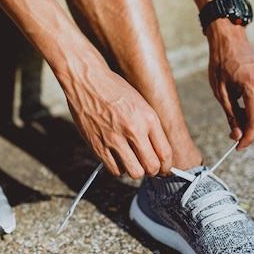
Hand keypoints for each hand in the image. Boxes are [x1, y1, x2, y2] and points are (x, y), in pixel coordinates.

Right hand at [63, 63, 172, 178]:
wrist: (87, 80)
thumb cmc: (114, 90)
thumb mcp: (141, 104)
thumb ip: (151, 128)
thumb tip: (158, 152)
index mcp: (148, 118)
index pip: (165, 153)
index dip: (166, 166)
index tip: (163, 168)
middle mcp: (133, 129)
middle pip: (151, 167)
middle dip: (152, 170)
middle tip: (147, 166)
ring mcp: (115, 138)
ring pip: (134, 172)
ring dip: (135, 170)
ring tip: (131, 160)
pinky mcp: (98, 145)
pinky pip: (115, 170)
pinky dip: (118, 168)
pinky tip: (117, 157)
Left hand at [206, 19, 253, 149]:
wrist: (230, 41)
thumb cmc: (221, 64)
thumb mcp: (221, 93)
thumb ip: (232, 116)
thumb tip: (238, 136)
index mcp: (253, 86)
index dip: (248, 138)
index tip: (238, 147)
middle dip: (252, 132)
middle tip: (235, 134)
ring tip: (239, 119)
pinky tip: (245, 110)